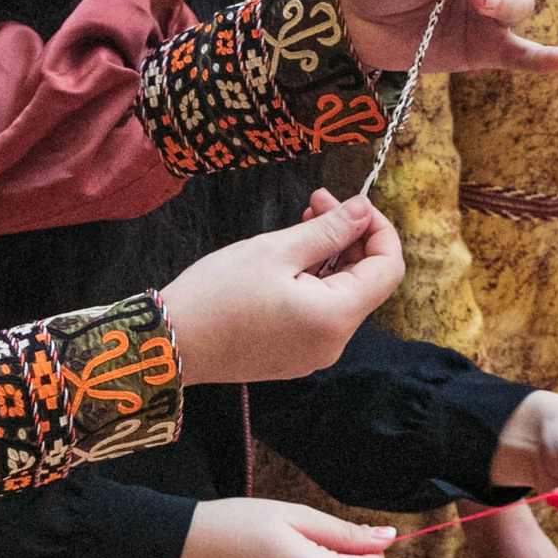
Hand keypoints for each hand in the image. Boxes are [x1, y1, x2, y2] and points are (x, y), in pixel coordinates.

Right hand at [162, 194, 402, 384]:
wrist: (169, 344)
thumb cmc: (217, 294)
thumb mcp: (277, 250)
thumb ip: (329, 230)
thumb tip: (364, 210)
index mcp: (336, 317)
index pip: (388, 268)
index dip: (378, 229)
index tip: (351, 203)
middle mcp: (334, 343)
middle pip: (366, 281)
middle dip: (349, 237)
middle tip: (316, 202)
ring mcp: (314, 353)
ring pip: (342, 294)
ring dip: (330, 256)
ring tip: (301, 224)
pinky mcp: (294, 355)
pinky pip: (320, 312)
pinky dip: (315, 281)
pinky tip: (289, 258)